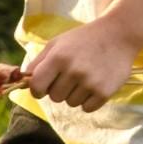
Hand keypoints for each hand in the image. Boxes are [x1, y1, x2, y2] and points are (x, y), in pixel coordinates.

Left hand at [21, 14, 142, 111]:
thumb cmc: (84, 39)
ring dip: (75, 94)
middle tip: (72, 76)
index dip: (37, 89)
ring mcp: (90, 82)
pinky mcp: (104, 92)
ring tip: (86, 77)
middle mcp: (73, 71)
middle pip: (54, 97)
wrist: (119, 35)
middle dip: (60, 89)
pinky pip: (87, 108)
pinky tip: (95, 84)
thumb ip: (38, 61)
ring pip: (71, 103)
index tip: (43, 87)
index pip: (36, 86)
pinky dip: (89, 100)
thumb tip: (23, 80)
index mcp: (58, 57)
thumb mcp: (58, 43)